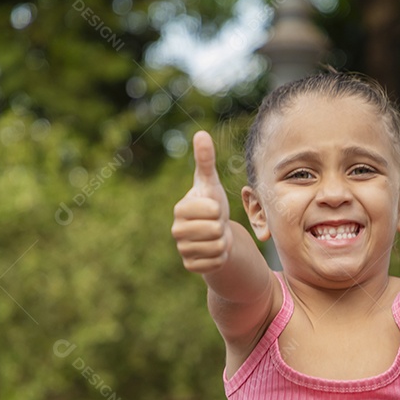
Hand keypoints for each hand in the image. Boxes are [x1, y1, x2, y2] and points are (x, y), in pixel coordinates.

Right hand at [171, 131, 232, 272]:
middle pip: (215, 230)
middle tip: (216, 224)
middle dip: (222, 226)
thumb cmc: (212, 204)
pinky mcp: (191, 266)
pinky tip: (214, 250)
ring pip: (217, 246)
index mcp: (180, 209)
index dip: (219, 209)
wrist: (216, 232)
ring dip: (223, 241)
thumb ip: (206, 160)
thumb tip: (201, 133)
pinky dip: (222, 256)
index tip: (213, 208)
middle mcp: (176, 230)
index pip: (212, 210)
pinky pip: (217, 261)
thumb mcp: (211, 183)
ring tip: (216, 236)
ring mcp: (183, 249)